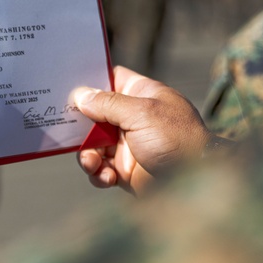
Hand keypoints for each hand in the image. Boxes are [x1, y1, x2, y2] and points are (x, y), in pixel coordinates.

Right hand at [74, 66, 211, 194]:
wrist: (196, 183)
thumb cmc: (176, 139)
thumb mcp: (141, 113)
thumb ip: (108, 103)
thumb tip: (80, 95)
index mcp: (141, 95)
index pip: (112, 80)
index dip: (90, 82)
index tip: (67, 86)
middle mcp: (133, 118)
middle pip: (94, 116)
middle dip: (80, 126)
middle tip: (66, 131)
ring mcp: (129, 145)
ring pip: (93, 145)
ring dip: (87, 155)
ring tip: (93, 163)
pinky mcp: (126, 171)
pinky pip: (101, 169)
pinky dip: (98, 174)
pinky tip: (108, 178)